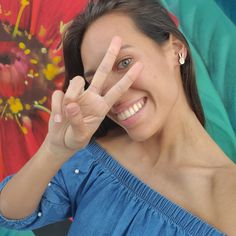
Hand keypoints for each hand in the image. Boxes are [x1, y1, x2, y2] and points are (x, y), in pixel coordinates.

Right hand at [45, 36, 142, 156]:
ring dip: (71, 96)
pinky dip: (57, 107)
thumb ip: (77, 121)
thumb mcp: (80, 136)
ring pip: (76, 81)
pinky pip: (58, 94)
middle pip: (102, 72)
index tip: (140, 65)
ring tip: (66, 114)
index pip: (117, 90)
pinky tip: (58, 119)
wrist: (62, 141)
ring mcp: (77, 95)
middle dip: (109, 55)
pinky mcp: (62, 96)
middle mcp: (91, 97)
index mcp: (102, 107)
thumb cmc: (76, 138)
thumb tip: (72, 104)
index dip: (128, 78)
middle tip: (117, 38)